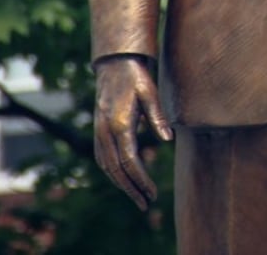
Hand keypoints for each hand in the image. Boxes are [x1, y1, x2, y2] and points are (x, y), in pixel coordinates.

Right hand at [93, 54, 172, 210]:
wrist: (115, 62)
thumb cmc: (137, 76)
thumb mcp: (150, 92)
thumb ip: (157, 116)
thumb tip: (167, 140)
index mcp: (119, 123)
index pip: (129, 161)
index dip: (141, 180)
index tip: (153, 193)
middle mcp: (105, 131)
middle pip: (116, 169)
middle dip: (131, 189)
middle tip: (146, 203)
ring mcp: (99, 131)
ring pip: (106, 166)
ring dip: (120, 183)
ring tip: (137, 196)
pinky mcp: (98, 129)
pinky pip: (102, 157)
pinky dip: (112, 172)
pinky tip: (123, 178)